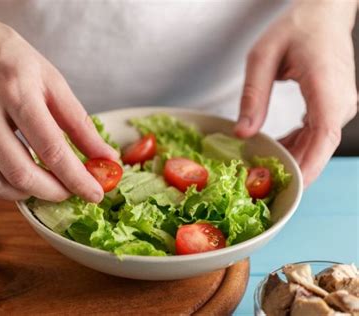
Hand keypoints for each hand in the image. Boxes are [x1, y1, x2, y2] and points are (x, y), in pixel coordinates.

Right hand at [0, 1, 117, 201]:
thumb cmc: (7, 58)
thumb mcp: (50, 80)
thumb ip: (78, 122)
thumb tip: (104, 158)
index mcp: (14, 90)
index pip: (51, 149)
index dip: (77, 178)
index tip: (94, 194)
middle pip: (19, 173)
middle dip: (52, 192)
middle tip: (67, 191)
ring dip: (22, 194)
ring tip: (39, 185)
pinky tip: (5, 179)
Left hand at [234, 0, 357, 186]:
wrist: (323, 13)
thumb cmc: (296, 27)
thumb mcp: (262, 58)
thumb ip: (253, 96)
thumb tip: (243, 133)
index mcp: (326, 87)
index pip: (323, 137)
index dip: (308, 165)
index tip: (290, 186)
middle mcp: (340, 101)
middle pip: (320, 146)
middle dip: (294, 168)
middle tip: (262, 182)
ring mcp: (340, 105)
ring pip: (318, 143)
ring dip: (293, 157)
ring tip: (263, 166)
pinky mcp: (334, 105)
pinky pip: (316, 133)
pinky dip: (297, 144)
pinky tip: (275, 147)